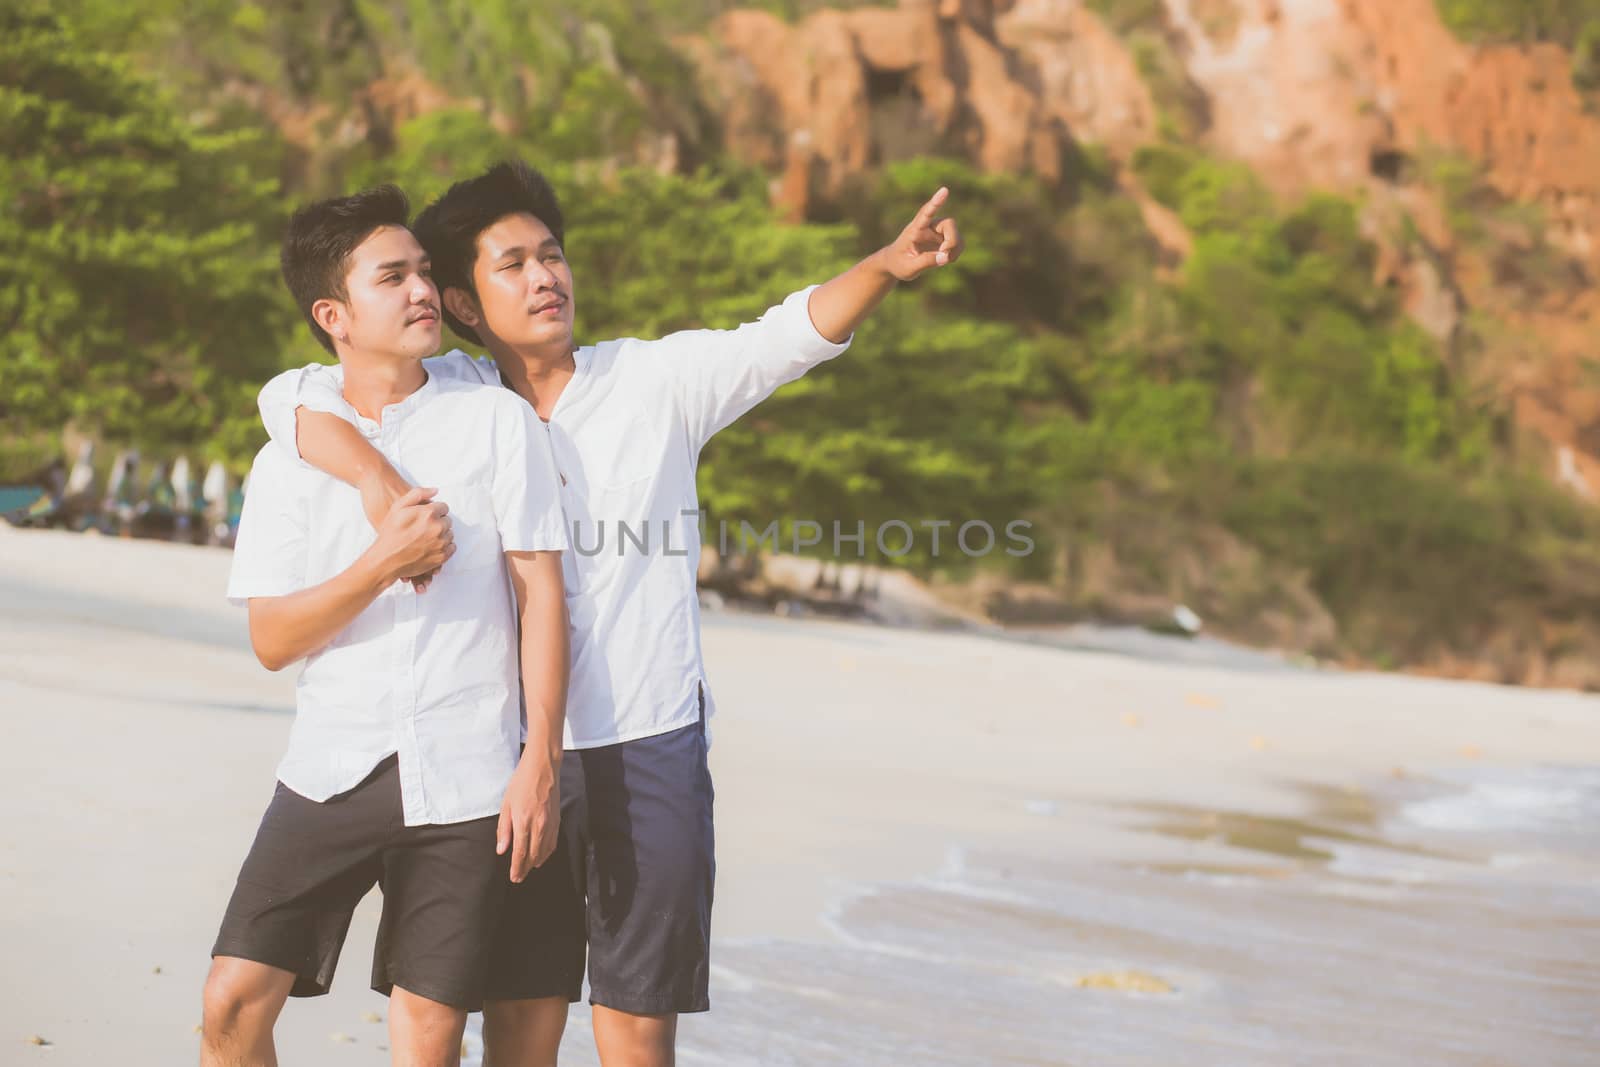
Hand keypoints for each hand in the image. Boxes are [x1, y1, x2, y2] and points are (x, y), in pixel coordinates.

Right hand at [359, 470, 441, 590]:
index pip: (444, 507)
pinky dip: (444, 547)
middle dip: (438, 522)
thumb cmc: (390, 533)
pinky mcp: (442, 557)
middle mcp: (438, 527)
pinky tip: (430, 547)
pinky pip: (451, 548)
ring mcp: (441, 543)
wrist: (386, 559)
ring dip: (441, 535)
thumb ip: (417, 494)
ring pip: (450, 534)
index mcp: (429, 513)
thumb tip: (435, 490)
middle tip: (423, 529)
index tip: (425, 517)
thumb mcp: (398, 507)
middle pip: (448, 521)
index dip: (434, 511)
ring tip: (425, 538)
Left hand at [497, 752, 559, 882]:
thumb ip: (504, 829)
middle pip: (533, 856)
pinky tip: (541, 856)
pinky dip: (547, 852)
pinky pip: (553, 843)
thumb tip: (502, 850)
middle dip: (525, 869)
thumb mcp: (506, 805)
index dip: (516, 868)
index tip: (513, 877)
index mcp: (523, 822)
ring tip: (528, 869)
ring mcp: (550, 824)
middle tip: (518, 878)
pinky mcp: (557, 820)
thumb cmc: (521, 783)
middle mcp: (539, 825)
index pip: (520, 853)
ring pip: (545, 851)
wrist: (542, 768)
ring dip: (536, 862)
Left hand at [880, 186, 963, 281]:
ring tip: (945, 260)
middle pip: (948, 223)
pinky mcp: (943, 240)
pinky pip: (958, 242)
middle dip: (952, 240)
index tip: (944, 190)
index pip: (926, 213)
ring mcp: (936, 233)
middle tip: (945, 255)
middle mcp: (928, 226)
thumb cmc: (898, 264)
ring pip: (955, 233)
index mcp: (915, 229)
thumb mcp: (908, 268)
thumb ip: (925, 262)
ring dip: (956, 247)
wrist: (896, 264)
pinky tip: (947, 259)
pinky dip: (956, 251)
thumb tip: (945, 257)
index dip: (936, 202)